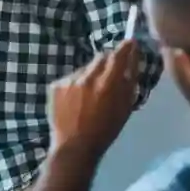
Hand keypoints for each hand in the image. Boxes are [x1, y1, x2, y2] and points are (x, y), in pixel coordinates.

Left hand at [48, 39, 140, 155]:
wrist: (74, 147)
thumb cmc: (106, 130)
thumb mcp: (125, 107)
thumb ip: (130, 81)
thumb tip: (133, 59)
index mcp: (108, 83)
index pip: (119, 53)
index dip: (126, 46)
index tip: (130, 43)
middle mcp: (87, 77)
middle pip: (101, 57)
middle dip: (108, 61)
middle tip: (110, 74)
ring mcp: (69, 80)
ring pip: (85, 69)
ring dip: (91, 75)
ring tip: (91, 95)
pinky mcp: (56, 86)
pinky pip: (71, 79)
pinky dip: (76, 85)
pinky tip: (76, 101)